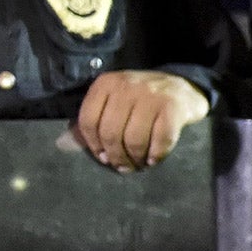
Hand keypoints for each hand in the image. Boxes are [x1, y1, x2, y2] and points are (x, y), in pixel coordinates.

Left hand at [74, 70, 210, 170]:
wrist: (183, 86)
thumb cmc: (144, 99)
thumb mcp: (116, 99)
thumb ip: (97, 116)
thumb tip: (67, 144)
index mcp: (107, 83)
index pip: (88, 120)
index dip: (93, 145)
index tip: (103, 157)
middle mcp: (126, 86)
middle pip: (111, 133)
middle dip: (116, 157)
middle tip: (123, 167)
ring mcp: (151, 95)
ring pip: (134, 140)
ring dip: (136, 159)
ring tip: (139, 164)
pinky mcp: (172, 107)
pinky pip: (160, 140)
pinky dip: (157, 155)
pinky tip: (155, 159)